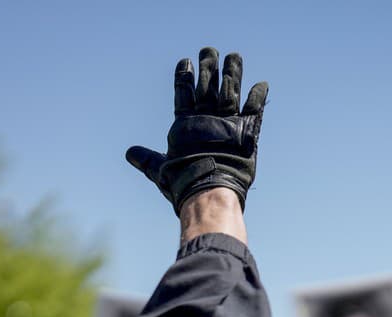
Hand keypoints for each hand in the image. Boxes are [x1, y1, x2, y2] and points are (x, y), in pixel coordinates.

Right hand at [127, 47, 268, 211]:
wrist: (208, 190)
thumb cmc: (182, 182)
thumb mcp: (159, 169)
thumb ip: (147, 159)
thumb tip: (129, 154)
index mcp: (185, 124)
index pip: (183, 93)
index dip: (184, 77)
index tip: (185, 61)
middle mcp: (206, 118)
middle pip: (208, 86)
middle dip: (208, 67)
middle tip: (210, 50)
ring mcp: (227, 123)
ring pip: (230, 91)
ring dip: (233, 73)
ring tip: (234, 57)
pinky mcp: (246, 131)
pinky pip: (254, 109)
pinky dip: (258, 97)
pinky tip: (262, 85)